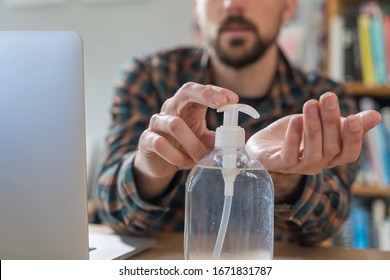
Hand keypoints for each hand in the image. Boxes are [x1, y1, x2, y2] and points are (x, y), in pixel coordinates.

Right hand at [134, 82, 237, 198]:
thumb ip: (215, 138)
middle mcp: (171, 109)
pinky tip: (185, 163)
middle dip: (204, 95)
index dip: (216, 91)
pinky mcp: (146, 139)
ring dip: (193, 143)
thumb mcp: (201, 141)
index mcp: (187, 106)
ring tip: (202, 157)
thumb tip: (231, 141)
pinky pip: (160, 144)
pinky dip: (176, 156)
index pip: (200, 90)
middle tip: (221, 104)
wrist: (157, 164)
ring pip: (174, 124)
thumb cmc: (183, 147)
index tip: (233, 99)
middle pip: (185, 92)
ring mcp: (157, 123)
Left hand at [246, 92, 381, 174]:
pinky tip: (295, 120)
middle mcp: (317, 164)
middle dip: (330, 121)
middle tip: (328, 97)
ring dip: (313, 126)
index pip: (349, 153)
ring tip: (310, 104)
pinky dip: (293, 137)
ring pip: (312, 151)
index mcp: (331, 156)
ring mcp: (298, 167)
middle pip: (331, 147)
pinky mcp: (278, 164)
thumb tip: (376, 116)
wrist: (264, 142)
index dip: (354, 138)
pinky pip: (289, 155)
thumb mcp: (321, 123)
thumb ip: (346, 122)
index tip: (355, 118)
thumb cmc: (296, 132)